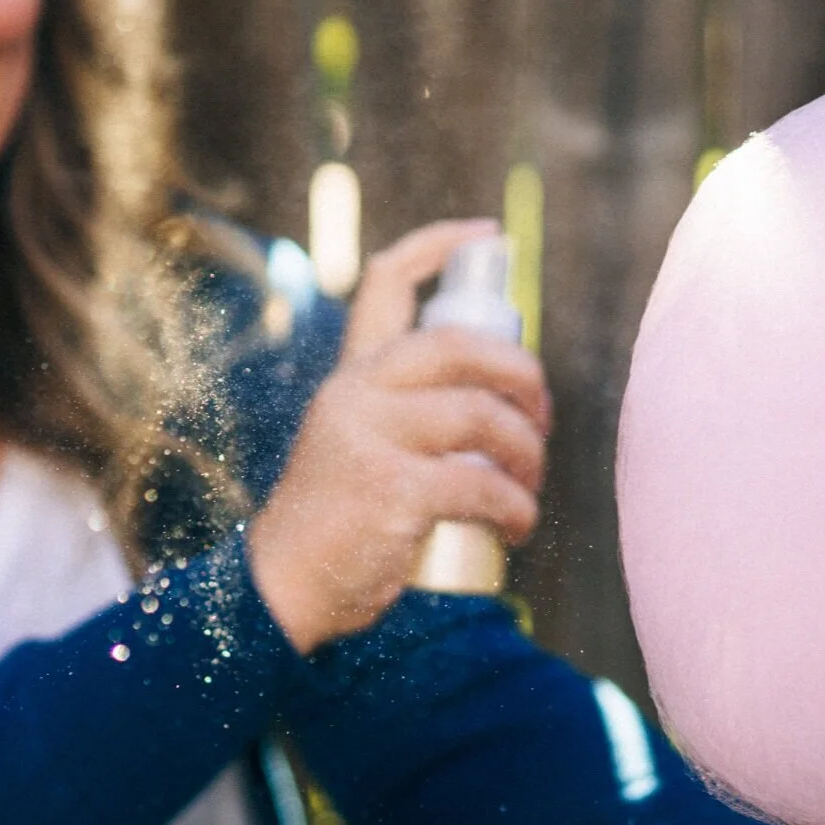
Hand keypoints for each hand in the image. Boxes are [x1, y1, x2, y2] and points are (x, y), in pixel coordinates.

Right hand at [247, 219, 549, 652]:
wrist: (282, 589)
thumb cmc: (338, 523)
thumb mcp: (357, 444)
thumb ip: (407, 413)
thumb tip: (504, 405)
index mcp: (351, 377)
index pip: (386, 283)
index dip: (440, 244)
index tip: (490, 234)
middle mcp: (356, 393)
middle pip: (462, 343)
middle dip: (523, 372)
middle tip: (542, 414)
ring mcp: (370, 438)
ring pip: (482, 416)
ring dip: (527, 453)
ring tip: (530, 486)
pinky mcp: (391, 489)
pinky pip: (482, 484)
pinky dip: (515, 506)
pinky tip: (517, 526)